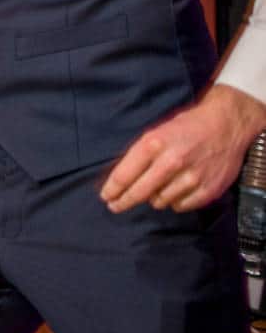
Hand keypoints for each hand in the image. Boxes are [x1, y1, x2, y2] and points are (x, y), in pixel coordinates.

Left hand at [101, 84, 265, 212]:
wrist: (225, 126)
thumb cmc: (186, 127)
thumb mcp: (156, 133)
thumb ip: (139, 155)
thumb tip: (120, 179)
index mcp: (154, 144)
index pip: (125, 175)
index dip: (112, 189)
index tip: (106, 197)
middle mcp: (171, 162)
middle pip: (139, 192)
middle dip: (124, 201)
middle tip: (115, 206)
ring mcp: (191, 178)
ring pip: (160, 202)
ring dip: (154, 198)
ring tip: (157, 187)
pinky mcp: (208, 190)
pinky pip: (181, 206)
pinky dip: (175, 201)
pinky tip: (176, 191)